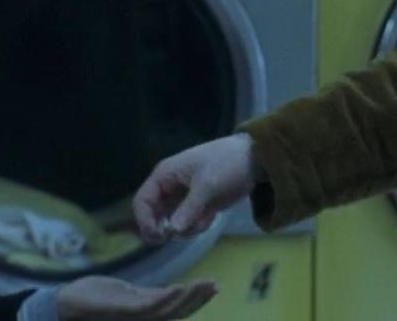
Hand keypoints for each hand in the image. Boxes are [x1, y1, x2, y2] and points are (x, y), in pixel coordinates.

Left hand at [56, 276, 216, 320]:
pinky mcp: (123, 310)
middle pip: (177, 313)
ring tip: (205, 284)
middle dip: (198, 299)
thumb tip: (173, 292)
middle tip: (215, 285)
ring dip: (189, 297)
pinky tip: (180, 287)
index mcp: (145, 316)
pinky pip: (150, 307)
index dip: (197, 301)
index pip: (177, 311)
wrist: (66, 304)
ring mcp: (133, 317)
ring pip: (168, 311)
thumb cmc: (96, 299)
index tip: (214, 286)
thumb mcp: (128, 296)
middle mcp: (143, 320)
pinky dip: (168, 298)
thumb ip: (149, 297)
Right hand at [133, 134, 258, 241]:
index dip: (145, 220)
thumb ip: (189, 208)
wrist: (254, 160)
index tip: (158, 236)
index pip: (142, 201)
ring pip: (173, 223)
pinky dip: (199, 224)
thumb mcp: (207, 185)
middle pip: (154, 216)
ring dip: (188, 227)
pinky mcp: (197, 206)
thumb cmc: (226, 163)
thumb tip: (172, 231)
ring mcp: (183, 198)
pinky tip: (212, 215)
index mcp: (165, 175)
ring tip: (206, 217)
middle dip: (167, 228)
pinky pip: (189, 223)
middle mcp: (170, 188)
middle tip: (179, 236)